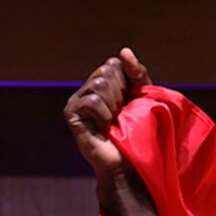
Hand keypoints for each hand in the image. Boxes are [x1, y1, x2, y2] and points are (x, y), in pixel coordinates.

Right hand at [65, 48, 151, 180]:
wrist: (129, 165)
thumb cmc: (139, 134)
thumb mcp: (144, 98)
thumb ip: (137, 73)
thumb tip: (123, 50)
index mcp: (104, 82)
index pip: (115, 63)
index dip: (128, 82)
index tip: (129, 104)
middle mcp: (88, 88)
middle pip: (106, 71)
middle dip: (120, 94)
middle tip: (119, 116)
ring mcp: (77, 100)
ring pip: (99, 84)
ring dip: (112, 106)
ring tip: (112, 123)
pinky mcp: (71, 113)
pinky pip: (91, 100)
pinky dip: (103, 115)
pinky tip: (102, 128)